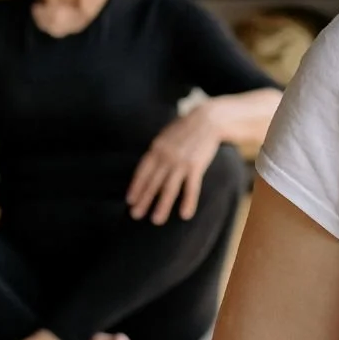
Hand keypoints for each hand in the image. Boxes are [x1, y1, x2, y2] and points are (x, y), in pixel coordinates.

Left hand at [126, 103, 223, 223]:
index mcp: (157, 148)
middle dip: (144, 200)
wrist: (208, 119)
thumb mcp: (166, 135)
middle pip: (153, 182)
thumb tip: (148, 166)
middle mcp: (166, 156)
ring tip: (156, 220)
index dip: (136, 187)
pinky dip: (188, 201)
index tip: (130, 201)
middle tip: (136, 215)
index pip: (142, 171)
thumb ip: (157, 150)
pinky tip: (185, 214)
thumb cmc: (186, 128)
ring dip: (162, 205)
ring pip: (169, 188)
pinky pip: (191, 187)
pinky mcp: (196, 166)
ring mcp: (181, 162)